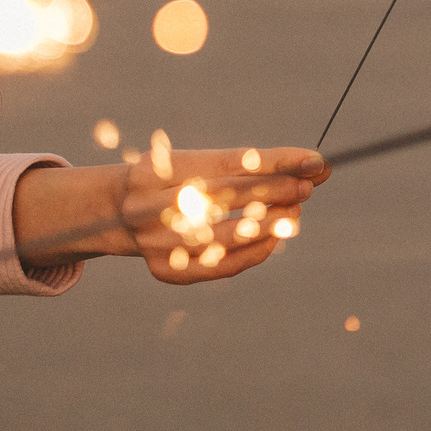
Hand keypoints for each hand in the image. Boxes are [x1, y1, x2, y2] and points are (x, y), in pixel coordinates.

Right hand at [11, 145, 328, 283]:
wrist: (112, 214)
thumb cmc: (173, 180)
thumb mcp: (199, 163)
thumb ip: (255, 165)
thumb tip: (317, 165)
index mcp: (156, 169)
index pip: (228, 163)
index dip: (275, 162)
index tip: (315, 160)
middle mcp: (149, 206)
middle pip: (225, 197)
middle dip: (274, 190)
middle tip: (309, 184)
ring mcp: (154, 242)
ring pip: (224, 236)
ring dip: (268, 224)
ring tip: (295, 211)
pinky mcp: (165, 271)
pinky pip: (219, 267)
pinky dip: (253, 253)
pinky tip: (275, 239)